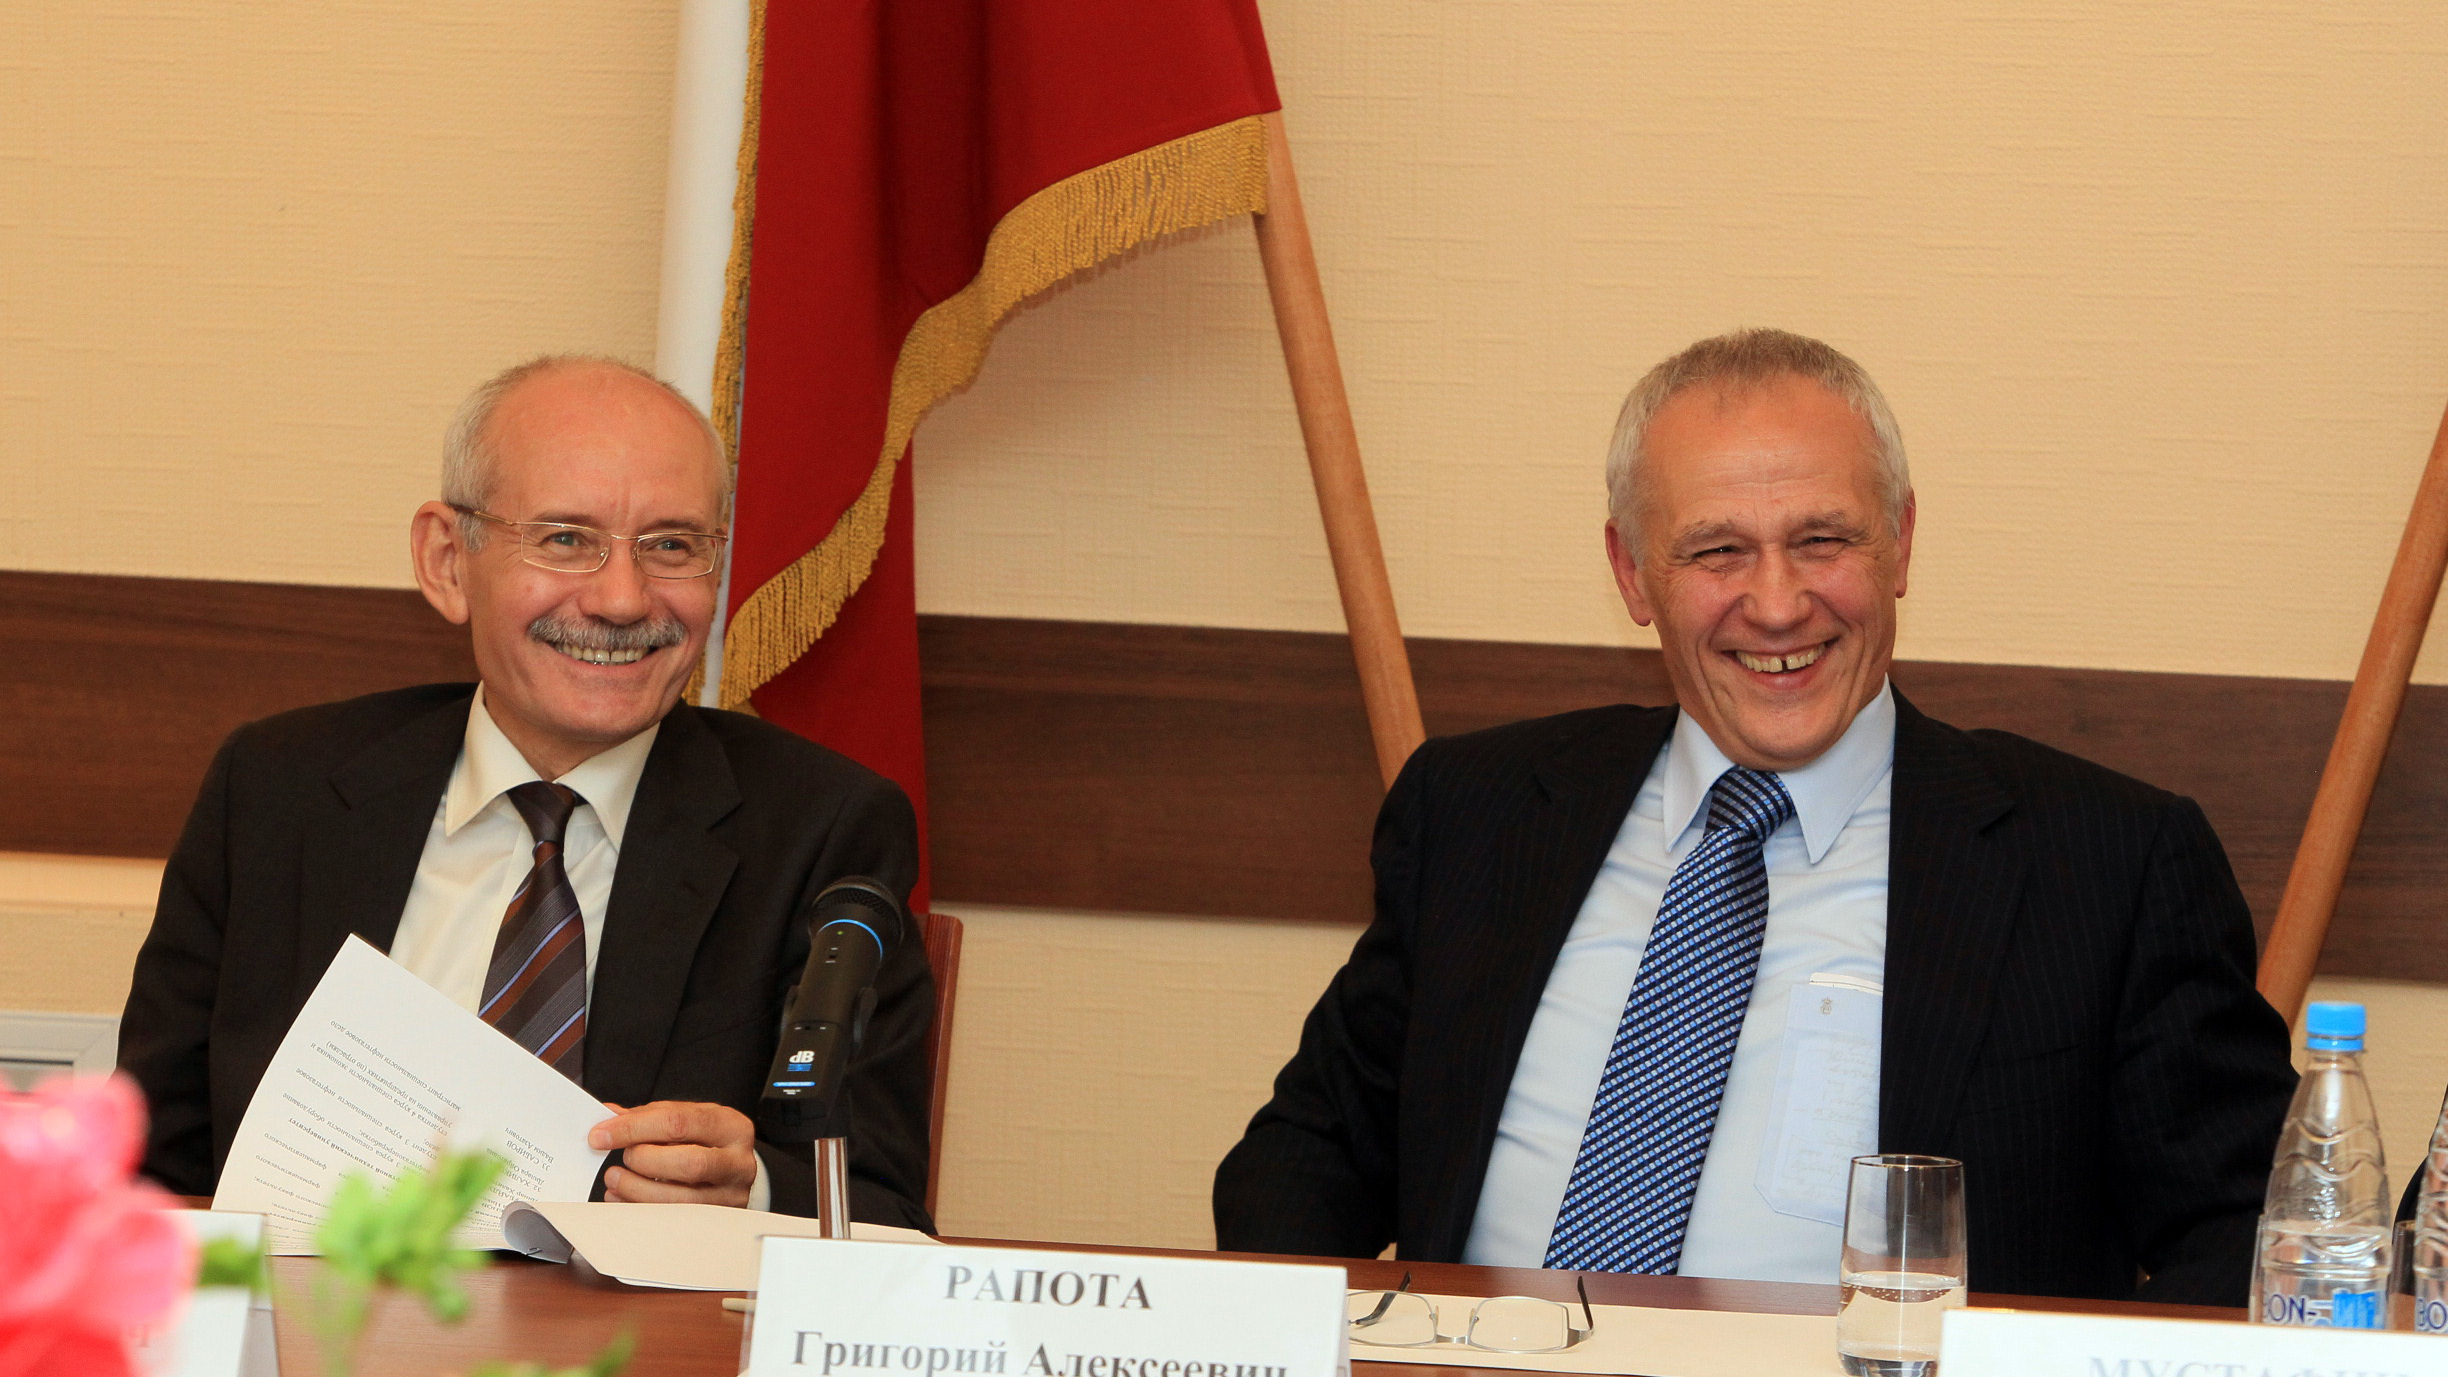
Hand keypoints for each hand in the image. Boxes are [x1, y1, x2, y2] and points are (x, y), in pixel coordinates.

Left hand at [590, 1101, 758, 1206]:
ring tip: (616, 1179)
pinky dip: (640, 1210)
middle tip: (623, 1158)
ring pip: (681, 1200)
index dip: (634, 1128)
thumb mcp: (686, 1119)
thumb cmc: (706, 1142)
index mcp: (731, 1127)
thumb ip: (649, 1116)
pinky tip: (624, 1198)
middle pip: (689, 1163)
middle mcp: (738, 1163)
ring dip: (637, 1189)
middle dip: (644, 1160)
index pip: (679, 1122)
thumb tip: (608, 1116)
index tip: (601, 1135)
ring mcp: (731, 1197)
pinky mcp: (715, 1222)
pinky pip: (673, 1223)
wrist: (734, 1171)